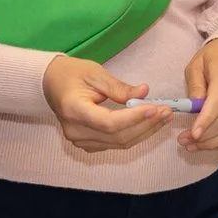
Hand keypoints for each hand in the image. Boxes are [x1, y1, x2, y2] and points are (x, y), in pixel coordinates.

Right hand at [43, 55, 173, 152]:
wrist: (50, 83)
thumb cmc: (71, 74)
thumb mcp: (95, 73)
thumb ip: (120, 87)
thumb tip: (144, 93)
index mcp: (74, 110)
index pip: (109, 122)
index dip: (135, 118)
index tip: (155, 108)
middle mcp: (75, 130)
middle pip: (118, 136)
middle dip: (146, 124)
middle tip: (167, 111)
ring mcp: (80, 140)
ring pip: (120, 143)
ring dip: (144, 131)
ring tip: (163, 117)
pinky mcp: (87, 144)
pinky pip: (115, 144)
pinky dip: (134, 134)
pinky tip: (148, 123)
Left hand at [180, 37, 217, 152]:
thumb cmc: (214, 58)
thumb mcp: (195, 66)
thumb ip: (194, 88)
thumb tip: (194, 110)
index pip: (217, 102)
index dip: (205, 122)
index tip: (192, 135)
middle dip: (205, 137)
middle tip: (186, 141)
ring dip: (215, 143)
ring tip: (196, 145)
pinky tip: (217, 145)